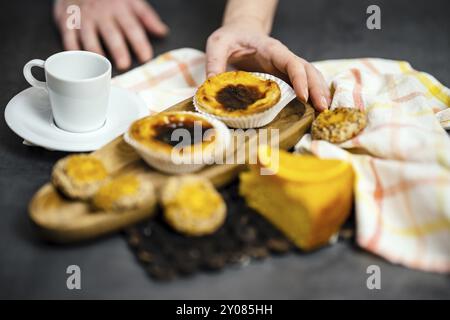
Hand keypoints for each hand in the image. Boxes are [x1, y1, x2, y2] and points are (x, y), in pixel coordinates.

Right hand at [54, 0, 168, 69]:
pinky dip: (71, 48)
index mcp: (120, 9)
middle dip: (118, 49)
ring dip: (96, 51)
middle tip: (124, 64)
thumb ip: (147, 17)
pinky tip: (77, 58)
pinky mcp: (67, 19)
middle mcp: (102, 14)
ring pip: (89, 36)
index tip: (146, 57)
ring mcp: (84, 17)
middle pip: (112, 33)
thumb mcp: (131, 0)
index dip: (140, 43)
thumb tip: (163, 32)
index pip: (133, 27)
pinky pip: (68, 35)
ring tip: (102, 65)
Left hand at [206, 21, 329, 110]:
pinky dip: (311, 95)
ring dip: (318, 93)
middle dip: (317, 89)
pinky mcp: (284, 77)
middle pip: (308, 71)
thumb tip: (210, 87)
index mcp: (271, 49)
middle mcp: (283, 58)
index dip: (300, 79)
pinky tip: (315, 110)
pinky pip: (303, 84)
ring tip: (323, 113)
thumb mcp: (218, 44)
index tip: (303, 97)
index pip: (292, 62)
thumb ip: (214, 63)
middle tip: (323, 110)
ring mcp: (286, 68)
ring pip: (310, 77)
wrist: (239, 32)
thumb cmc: (230, 37)